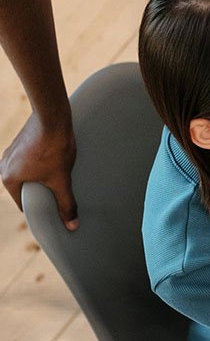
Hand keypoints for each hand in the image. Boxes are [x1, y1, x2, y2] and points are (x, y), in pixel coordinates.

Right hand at [0, 111, 77, 228]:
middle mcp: (4, 164)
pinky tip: (55, 161)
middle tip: (59, 193)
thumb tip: (72, 226)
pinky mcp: (21, 140)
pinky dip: (41, 164)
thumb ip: (66, 204)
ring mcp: (11, 151)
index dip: (40, 209)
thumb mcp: (61, 180)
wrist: (53, 115)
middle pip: (25, 188)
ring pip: (28, 173)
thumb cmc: (54, 148)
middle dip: (42, 192)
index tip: (53, 211)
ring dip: (42, 176)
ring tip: (59, 176)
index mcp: (8, 178)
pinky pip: (30, 160)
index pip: (24, 203)